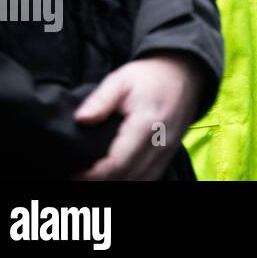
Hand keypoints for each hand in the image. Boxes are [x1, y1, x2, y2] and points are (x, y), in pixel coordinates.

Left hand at [73, 53, 204, 179]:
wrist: (184, 73)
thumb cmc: (149, 77)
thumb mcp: (120, 80)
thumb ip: (100, 100)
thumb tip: (81, 119)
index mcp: (146, 124)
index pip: (117, 164)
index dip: (92, 176)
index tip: (72, 174)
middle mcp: (160, 143)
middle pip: (128, 178)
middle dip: (100, 183)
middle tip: (76, 178)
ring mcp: (168, 151)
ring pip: (140, 182)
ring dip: (116, 184)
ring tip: (93, 178)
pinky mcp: (169, 155)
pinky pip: (150, 178)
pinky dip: (131, 181)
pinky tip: (115, 176)